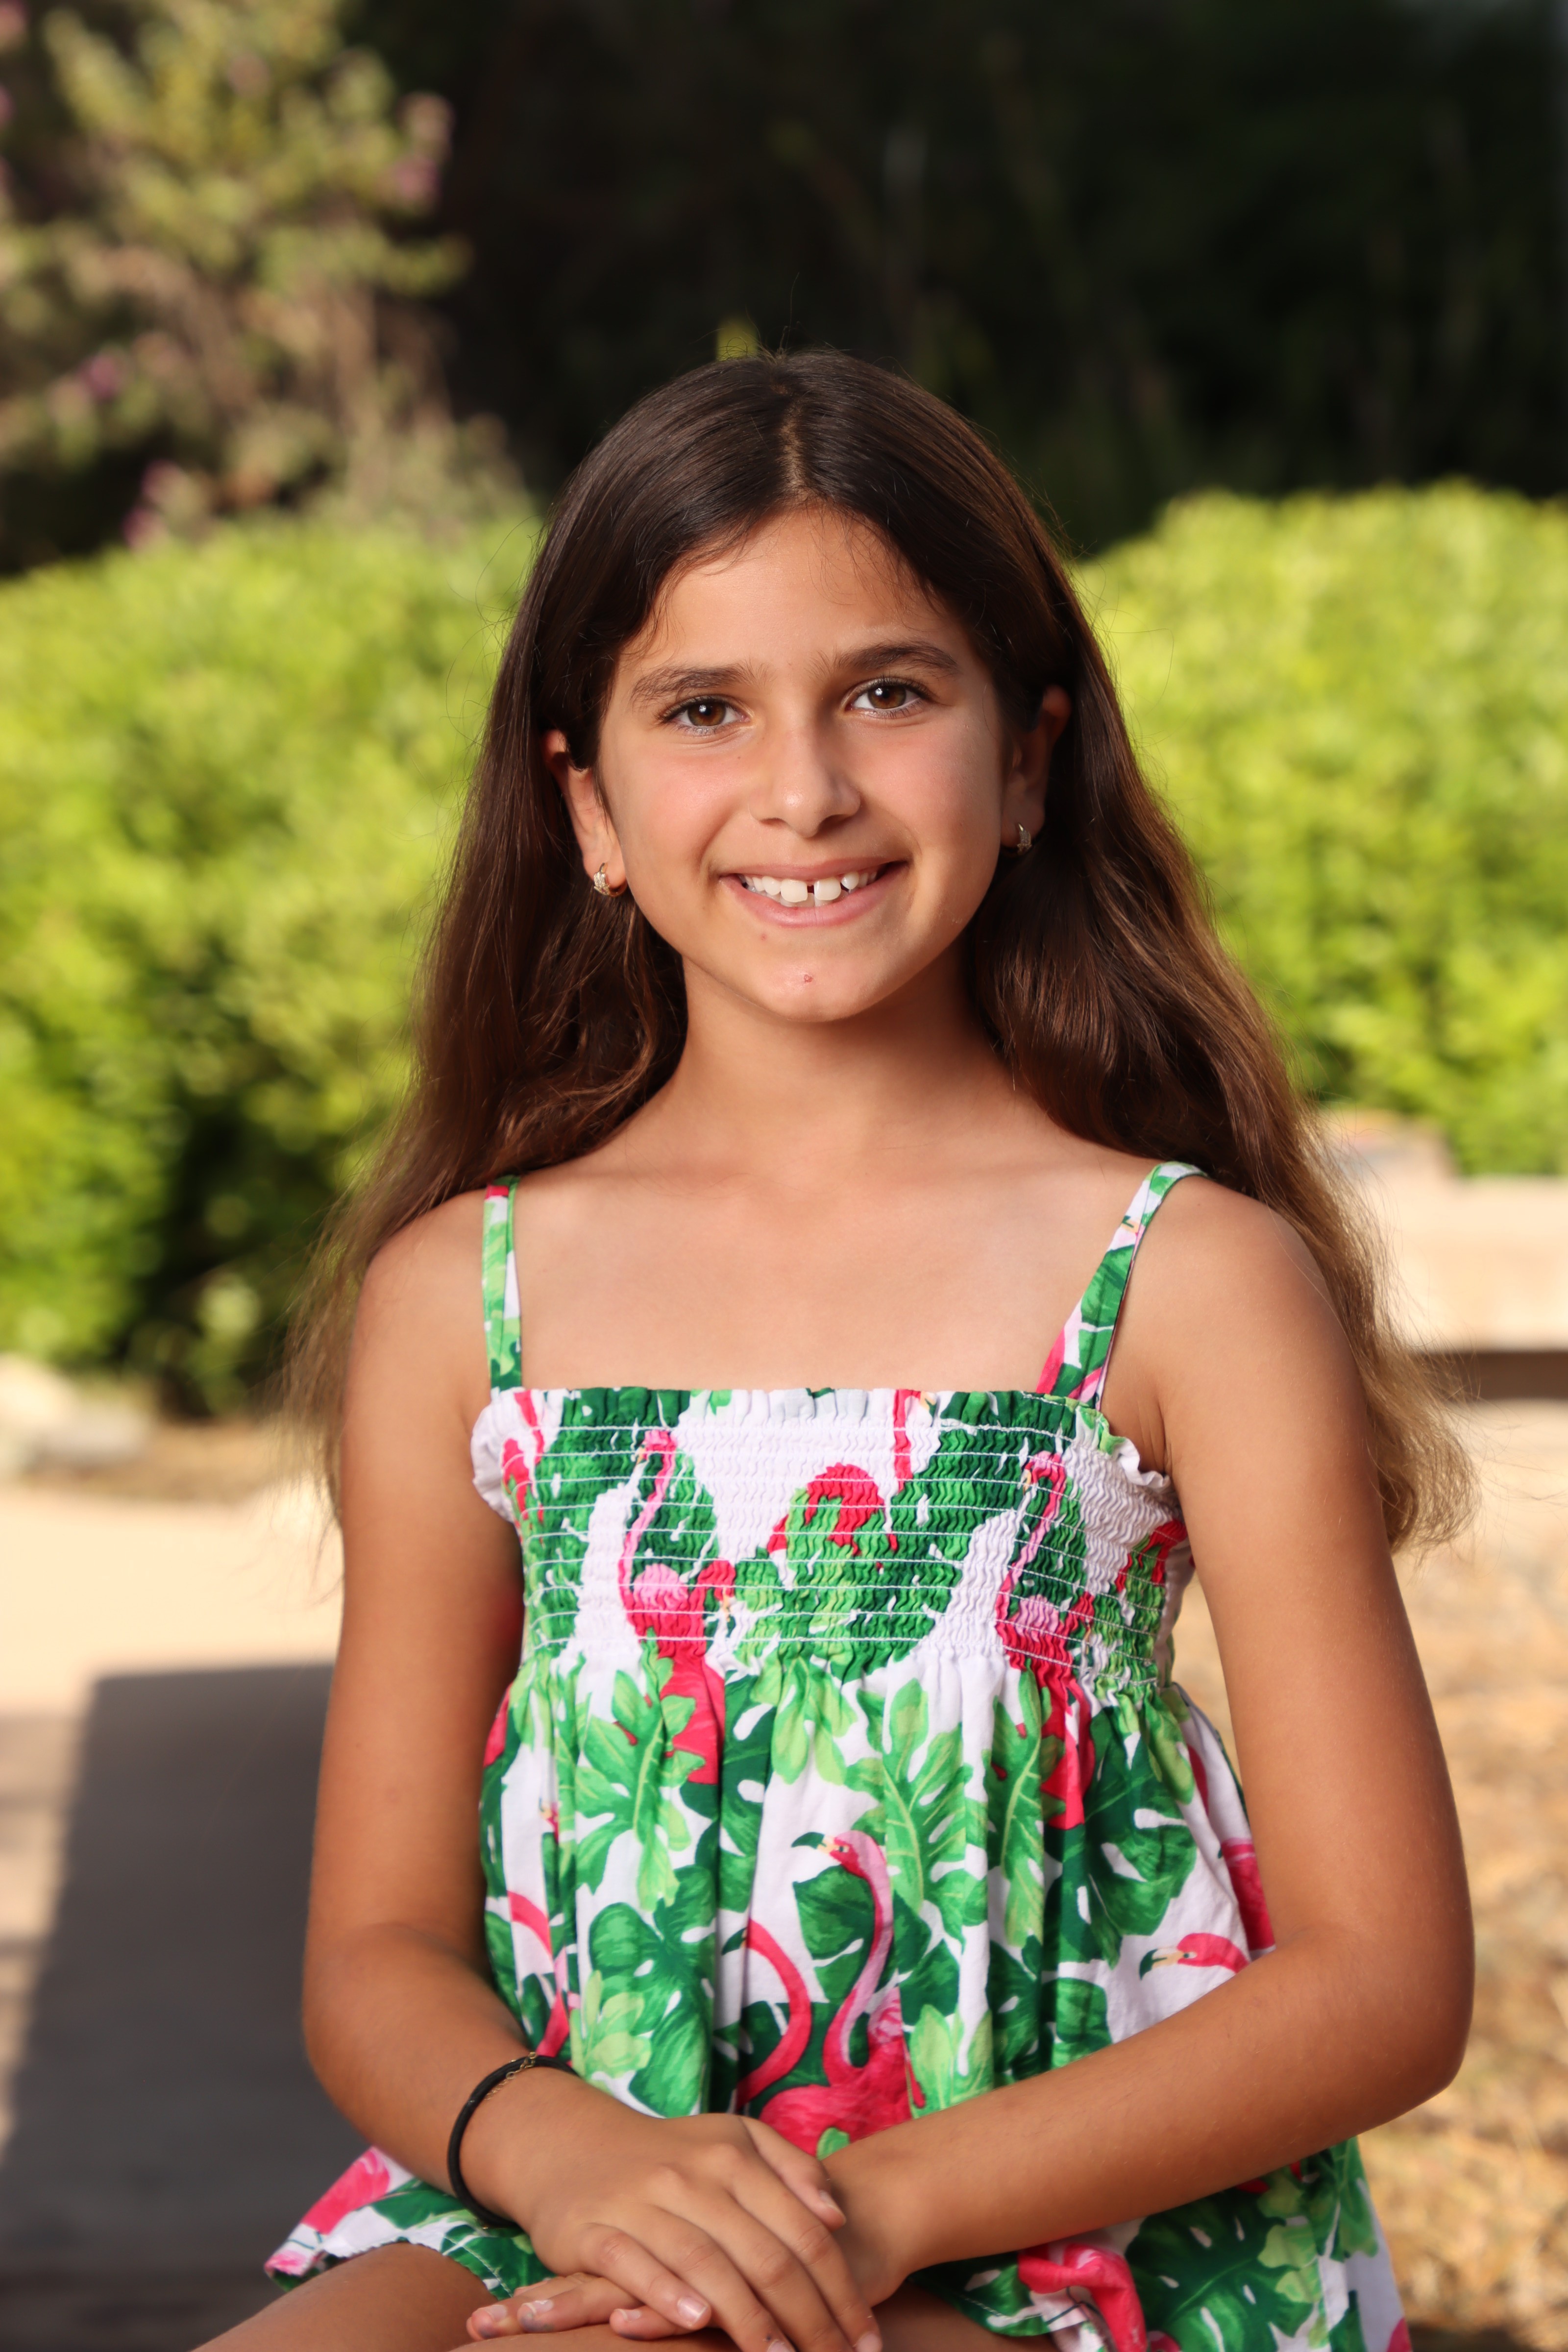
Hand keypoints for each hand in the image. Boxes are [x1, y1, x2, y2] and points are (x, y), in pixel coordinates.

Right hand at [469, 2093, 881, 2351]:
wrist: (574, 2144)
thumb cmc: (672, 2155)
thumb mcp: (735, 2140)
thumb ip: (790, 2169)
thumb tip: (835, 2216)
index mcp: (734, 2156)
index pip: (803, 2231)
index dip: (840, 2288)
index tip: (865, 2338)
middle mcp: (692, 2176)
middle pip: (764, 2256)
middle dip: (808, 2319)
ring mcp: (643, 2202)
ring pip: (707, 2264)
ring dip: (748, 2319)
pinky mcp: (596, 2230)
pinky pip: (635, 2264)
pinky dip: (665, 2292)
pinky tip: (694, 2321)